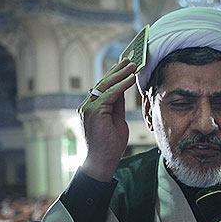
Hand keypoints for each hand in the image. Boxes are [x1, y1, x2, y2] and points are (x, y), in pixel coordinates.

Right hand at [78, 59, 138, 180]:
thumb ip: (118, 106)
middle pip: (103, 83)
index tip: (124, 66)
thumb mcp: (117, 121)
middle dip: (117, 70)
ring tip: (133, 64)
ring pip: (105, 85)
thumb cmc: (110, 146)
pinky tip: (131, 78)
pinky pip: (110, 94)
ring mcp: (88, 108)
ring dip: (120, 74)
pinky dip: (121, 85)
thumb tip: (123, 92)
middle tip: (129, 59)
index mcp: (92, 108)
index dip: (114, 76)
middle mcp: (87, 106)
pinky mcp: (94, 112)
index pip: (103, 87)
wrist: (102, 162)